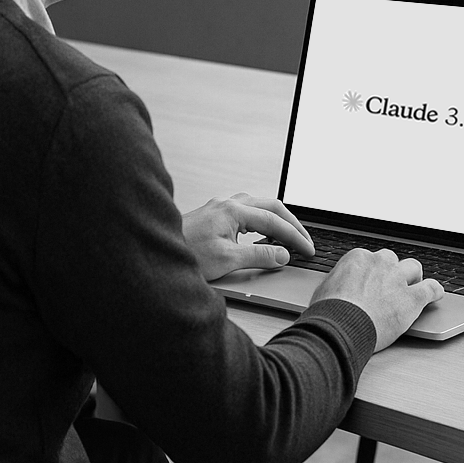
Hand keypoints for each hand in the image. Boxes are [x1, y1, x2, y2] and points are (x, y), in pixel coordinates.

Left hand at [182, 193, 315, 280]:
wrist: (156, 251)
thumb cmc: (185, 254)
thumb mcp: (226, 260)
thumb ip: (258, 256)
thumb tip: (283, 255)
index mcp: (233, 210)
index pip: (274, 221)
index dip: (294, 236)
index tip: (307, 250)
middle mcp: (227, 203)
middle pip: (271, 207)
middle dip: (291, 224)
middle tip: (305, 242)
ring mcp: (220, 206)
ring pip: (259, 206)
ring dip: (276, 220)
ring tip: (288, 237)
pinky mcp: (214, 214)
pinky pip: (247, 210)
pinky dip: (261, 220)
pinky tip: (261, 233)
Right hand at [311, 248, 444, 351]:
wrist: (339, 328)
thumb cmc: (328, 312)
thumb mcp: (325, 289)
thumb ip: (339, 282)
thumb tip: (340, 285)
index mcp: (358, 258)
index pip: (370, 259)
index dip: (371, 273)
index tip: (371, 283)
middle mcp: (380, 263)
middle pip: (391, 260)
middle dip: (391, 272)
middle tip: (388, 287)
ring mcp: (398, 279)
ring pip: (413, 268)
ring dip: (413, 277)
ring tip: (413, 287)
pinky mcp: (412, 299)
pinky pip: (432, 289)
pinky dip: (435, 291)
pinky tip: (435, 295)